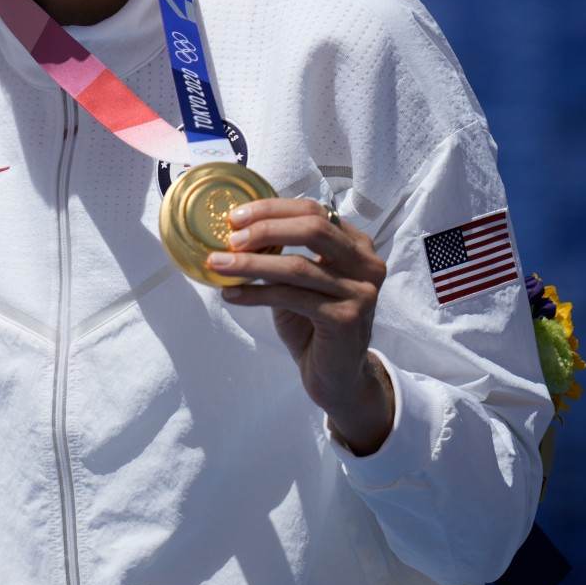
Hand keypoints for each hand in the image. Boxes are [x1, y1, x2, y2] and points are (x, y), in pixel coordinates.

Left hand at [208, 198, 393, 454]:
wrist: (336, 375)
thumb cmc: (314, 323)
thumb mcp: (301, 281)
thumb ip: (284, 254)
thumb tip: (236, 232)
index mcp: (357, 245)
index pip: (314, 210)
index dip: (273, 209)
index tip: (236, 217)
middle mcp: (367, 264)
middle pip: (313, 228)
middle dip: (266, 229)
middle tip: (230, 238)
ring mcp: (361, 291)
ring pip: (298, 266)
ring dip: (251, 264)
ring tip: (217, 265)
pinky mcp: (347, 318)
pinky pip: (292, 297)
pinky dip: (256, 294)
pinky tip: (231, 295)